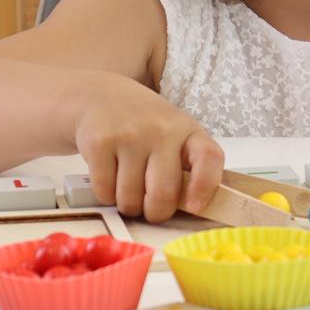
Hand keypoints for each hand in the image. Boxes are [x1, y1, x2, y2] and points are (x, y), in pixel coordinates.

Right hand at [73, 75, 223, 222]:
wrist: (103, 96)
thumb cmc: (146, 124)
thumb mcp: (176, 134)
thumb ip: (189, 166)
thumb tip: (192, 208)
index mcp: (188, 130)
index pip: (208, 158)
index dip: (204, 187)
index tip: (194, 206)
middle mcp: (161, 130)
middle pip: (163, 193)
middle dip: (157, 213)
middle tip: (152, 208)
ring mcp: (130, 135)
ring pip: (130, 199)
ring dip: (129, 205)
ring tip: (130, 188)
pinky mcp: (100, 143)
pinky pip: (105, 192)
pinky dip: (107, 196)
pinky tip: (112, 177)